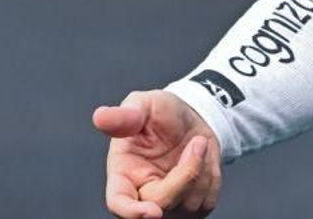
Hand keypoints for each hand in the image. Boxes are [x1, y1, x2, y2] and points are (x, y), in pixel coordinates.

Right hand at [95, 91, 221, 217]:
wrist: (192, 118)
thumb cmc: (162, 113)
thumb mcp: (145, 104)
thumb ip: (124, 115)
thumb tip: (100, 116)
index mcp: (122, 174)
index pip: (118, 203)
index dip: (131, 212)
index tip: (152, 213)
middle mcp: (140, 196)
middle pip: (161, 204)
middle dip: (186, 174)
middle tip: (198, 142)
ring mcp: (166, 206)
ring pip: (188, 205)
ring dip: (202, 170)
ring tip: (196, 145)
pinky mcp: (189, 208)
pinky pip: (206, 202)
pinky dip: (212, 178)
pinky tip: (203, 160)